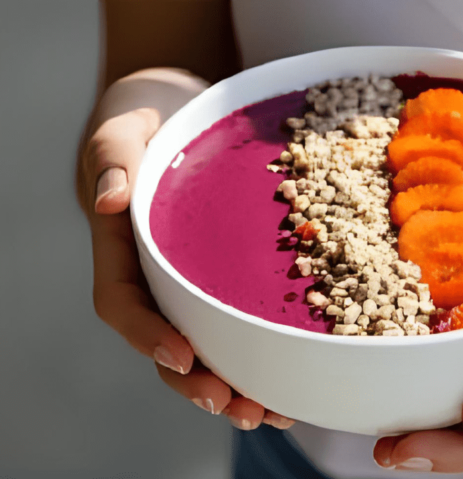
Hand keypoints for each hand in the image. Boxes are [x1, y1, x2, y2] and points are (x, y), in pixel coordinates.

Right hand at [79, 70, 295, 430]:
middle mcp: (155, 272)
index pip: (124, 303)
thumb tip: (111, 199)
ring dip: (235, 381)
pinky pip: (240, 315)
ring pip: (205, 341)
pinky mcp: (225, 269)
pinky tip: (297, 368)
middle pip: (166, 341)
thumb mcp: (123, 127)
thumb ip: (113, 158)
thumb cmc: (144, 114)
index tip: (182, 356)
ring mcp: (190, 275)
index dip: (148, 335)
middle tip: (238, 408)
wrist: (177, 105)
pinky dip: (263, 347)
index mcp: (121, 247)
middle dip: (198, 382)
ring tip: (273, 412)